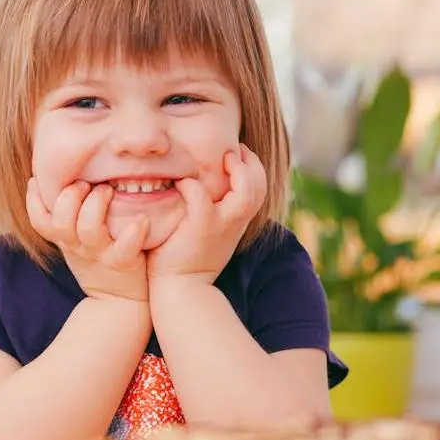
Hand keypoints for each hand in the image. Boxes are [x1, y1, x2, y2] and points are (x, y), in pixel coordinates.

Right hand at [26, 178, 149, 301]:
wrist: (118, 302)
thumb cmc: (97, 260)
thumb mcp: (74, 241)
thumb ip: (67, 215)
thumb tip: (60, 178)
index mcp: (64, 239)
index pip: (38, 219)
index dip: (33, 199)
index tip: (39, 178)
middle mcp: (77, 246)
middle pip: (61, 220)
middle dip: (70, 195)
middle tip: (85, 183)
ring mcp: (99, 254)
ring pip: (88, 229)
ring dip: (97, 204)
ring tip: (108, 190)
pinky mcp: (122, 263)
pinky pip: (125, 248)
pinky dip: (133, 232)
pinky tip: (141, 219)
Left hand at [147, 145, 266, 283]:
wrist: (180, 290)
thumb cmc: (186, 259)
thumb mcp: (207, 233)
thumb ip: (212, 211)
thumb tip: (202, 186)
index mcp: (237, 221)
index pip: (259, 188)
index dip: (253, 168)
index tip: (237, 154)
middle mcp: (235, 222)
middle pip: (260, 186)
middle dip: (251, 163)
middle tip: (234, 150)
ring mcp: (221, 225)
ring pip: (246, 192)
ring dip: (237, 171)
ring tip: (223, 159)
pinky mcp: (200, 227)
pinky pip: (200, 196)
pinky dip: (192, 185)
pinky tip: (181, 183)